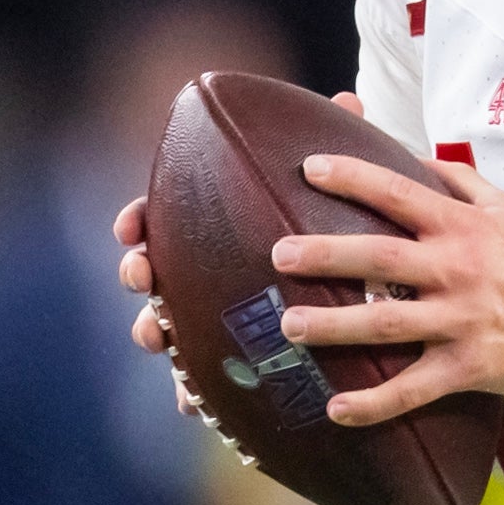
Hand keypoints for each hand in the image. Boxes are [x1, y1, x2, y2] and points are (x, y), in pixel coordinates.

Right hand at [113, 93, 370, 391]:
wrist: (372, 282)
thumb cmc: (347, 224)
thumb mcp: (348, 187)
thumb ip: (342, 146)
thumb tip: (348, 101)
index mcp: (222, 221)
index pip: (165, 214)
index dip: (140, 220)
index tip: (130, 227)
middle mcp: (210, 266)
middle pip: (157, 268)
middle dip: (140, 272)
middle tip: (143, 277)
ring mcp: (218, 310)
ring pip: (171, 322)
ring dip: (156, 329)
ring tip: (158, 338)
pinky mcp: (239, 353)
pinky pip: (208, 375)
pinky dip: (194, 388)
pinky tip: (192, 403)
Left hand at [268, 150, 503, 425]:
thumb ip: (457, 180)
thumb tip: (411, 154)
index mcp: (461, 228)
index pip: (400, 194)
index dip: (354, 178)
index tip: (310, 168)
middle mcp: (455, 271)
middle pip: (381, 259)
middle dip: (327, 256)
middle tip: (279, 255)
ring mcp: (458, 321)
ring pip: (387, 324)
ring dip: (335, 327)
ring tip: (291, 326)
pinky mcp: (465, 367)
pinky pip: (414, 388)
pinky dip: (376, 403)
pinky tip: (337, 410)